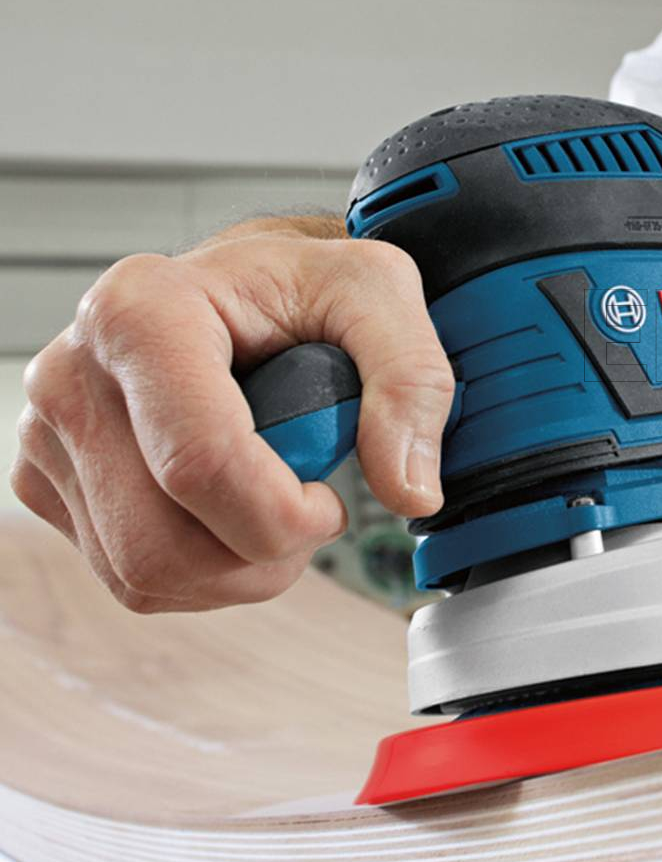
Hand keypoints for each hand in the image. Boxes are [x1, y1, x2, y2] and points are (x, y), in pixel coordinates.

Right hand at [11, 232, 452, 612]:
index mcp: (140, 313)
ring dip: (236, 569)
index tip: (331, 500)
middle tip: (311, 504)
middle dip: (263, 554)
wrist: (250, 286)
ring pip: (142, 573)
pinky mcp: (51, 479)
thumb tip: (410, 490)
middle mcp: (74, 373)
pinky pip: (127, 576)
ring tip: (276, 501)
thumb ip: (411, 382)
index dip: (282, 513)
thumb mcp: (383, 294)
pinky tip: (231, 510)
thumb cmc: (307, 285)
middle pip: (161, 543)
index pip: (199, 465)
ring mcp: (50, 433)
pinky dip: (201, 570)